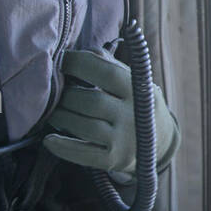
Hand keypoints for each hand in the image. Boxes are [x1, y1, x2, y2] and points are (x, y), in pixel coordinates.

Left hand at [43, 49, 178, 173]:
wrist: (161, 140)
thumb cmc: (137, 102)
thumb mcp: (133, 81)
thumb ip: (109, 65)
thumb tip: (79, 51)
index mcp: (138, 89)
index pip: (106, 72)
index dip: (79, 63)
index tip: (63, 60)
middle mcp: (134, 115)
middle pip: (90, 101)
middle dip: (66, 95)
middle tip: (56, 92)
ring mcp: (125, 140)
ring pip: (83, 126)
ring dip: (60, 117)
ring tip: (54, 112)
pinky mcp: (114, 160)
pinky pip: (82, 154)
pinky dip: (62, 146)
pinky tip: (49, 140)